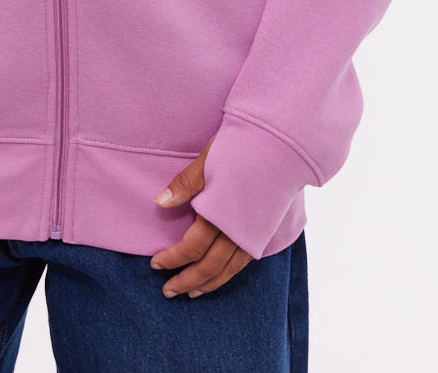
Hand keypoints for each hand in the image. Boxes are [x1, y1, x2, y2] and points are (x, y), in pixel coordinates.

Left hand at [149, 138, 251, 298]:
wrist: (282, 145)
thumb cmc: (242, 147)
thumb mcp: (209, 159)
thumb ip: (185, 183)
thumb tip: (159, 203)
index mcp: (220, 213)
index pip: (192, 247)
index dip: (172, 258)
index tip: (155, 264)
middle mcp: (238, 230)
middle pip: (210, 265)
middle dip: (187, 280)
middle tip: (168, 291)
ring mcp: (253, 233)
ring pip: (228, 269)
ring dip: (208, 284)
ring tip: (190, 293)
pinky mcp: (263, 232)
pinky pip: (243, 262)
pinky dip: (228, 274)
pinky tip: (219, 277)